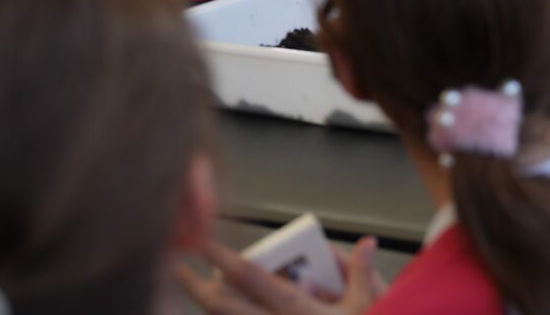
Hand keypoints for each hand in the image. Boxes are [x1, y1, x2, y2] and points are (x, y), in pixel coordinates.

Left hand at [178, 239, 384, 314]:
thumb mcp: (371, 308)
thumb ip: (363, 274)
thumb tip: (366, 242)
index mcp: (300, 314)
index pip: (254, 280)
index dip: (225, 259)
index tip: (204, 243)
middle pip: (225, 308)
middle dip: (197, 287)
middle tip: (177, 268)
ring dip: (207, 311)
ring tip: (194, 292)